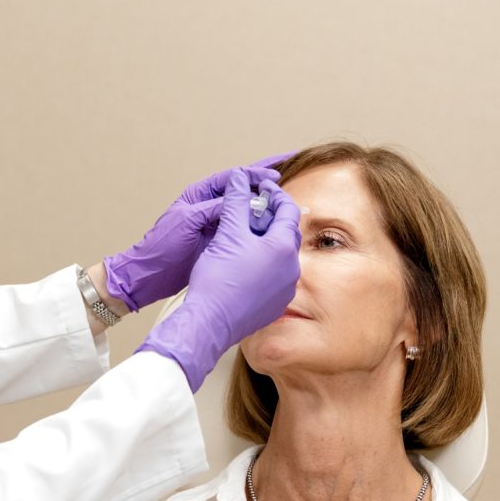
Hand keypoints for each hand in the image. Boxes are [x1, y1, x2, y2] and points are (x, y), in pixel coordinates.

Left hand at [103, 154, 289, 311]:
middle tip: (289, 173)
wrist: (149, 276)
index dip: (256, 173)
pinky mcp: (219, 243)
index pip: (233, 177)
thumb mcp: (187, 221)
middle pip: (243, 189)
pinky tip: (274, 226)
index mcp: (200, 194)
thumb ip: (213, 207)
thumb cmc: (161, 246)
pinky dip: (259, 226)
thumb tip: (243, 200)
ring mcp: (215, 224)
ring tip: (286, 200)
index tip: (277, 173)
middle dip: (265, 181)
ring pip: (246, 209)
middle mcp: (209, 206)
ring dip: (265, 204)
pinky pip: (244, 230)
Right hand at [137, 170, 301, 391]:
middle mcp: (291, 269)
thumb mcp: (227, 233)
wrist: (208, 322)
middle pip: (287, 233)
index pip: (288, 210)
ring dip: (267, 243)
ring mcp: (285, 289)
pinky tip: (243, 266)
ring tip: (245, 239)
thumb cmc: (217, 281)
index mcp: (283, 247)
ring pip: (281, 257)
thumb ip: (236, 202)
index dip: (274, 194)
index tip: (260, 189)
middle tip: (252, 211)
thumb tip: (240, 178)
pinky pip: (274, 278)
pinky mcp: (275, 305)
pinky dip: (263, 266)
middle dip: (271, 218)